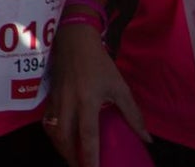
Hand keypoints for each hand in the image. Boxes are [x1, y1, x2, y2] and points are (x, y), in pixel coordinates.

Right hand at [44, 24, 147, 166]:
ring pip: (53, 133)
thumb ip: (133, 114)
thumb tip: (147, 138)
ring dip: (62, 149)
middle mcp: (68, 104)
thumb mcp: (119, 87)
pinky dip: (54, 136)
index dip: (90, 158)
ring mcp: (56, 100)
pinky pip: (48, 122)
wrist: (74, 40)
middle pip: (64, 139)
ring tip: (72, 158)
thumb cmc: (99, 63)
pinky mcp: (50, 96)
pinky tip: (61, 140)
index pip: (87, 137)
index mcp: (87, 101)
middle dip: (72, 158)